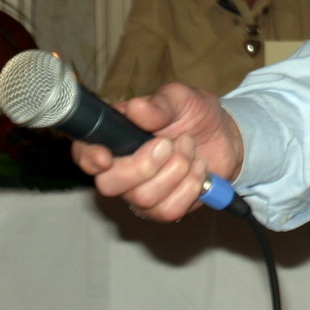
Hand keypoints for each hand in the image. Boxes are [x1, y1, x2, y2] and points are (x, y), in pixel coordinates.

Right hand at [70, 83, 244, 221]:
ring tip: (190, 149)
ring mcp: (139, 193)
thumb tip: (136, 108)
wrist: (225, 137)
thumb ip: (159, 104)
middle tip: (170, 143)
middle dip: (145, 165)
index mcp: (116, 136)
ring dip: (176, 170)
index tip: (107, 157)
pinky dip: (190, 187)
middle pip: (109, 184)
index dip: (89, 158)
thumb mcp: (181, 99)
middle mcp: (121, 169)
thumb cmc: (194, 115)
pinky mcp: (162, 210)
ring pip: (143, 198)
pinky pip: (168, 211)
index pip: (84, 153)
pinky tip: (198, 169)